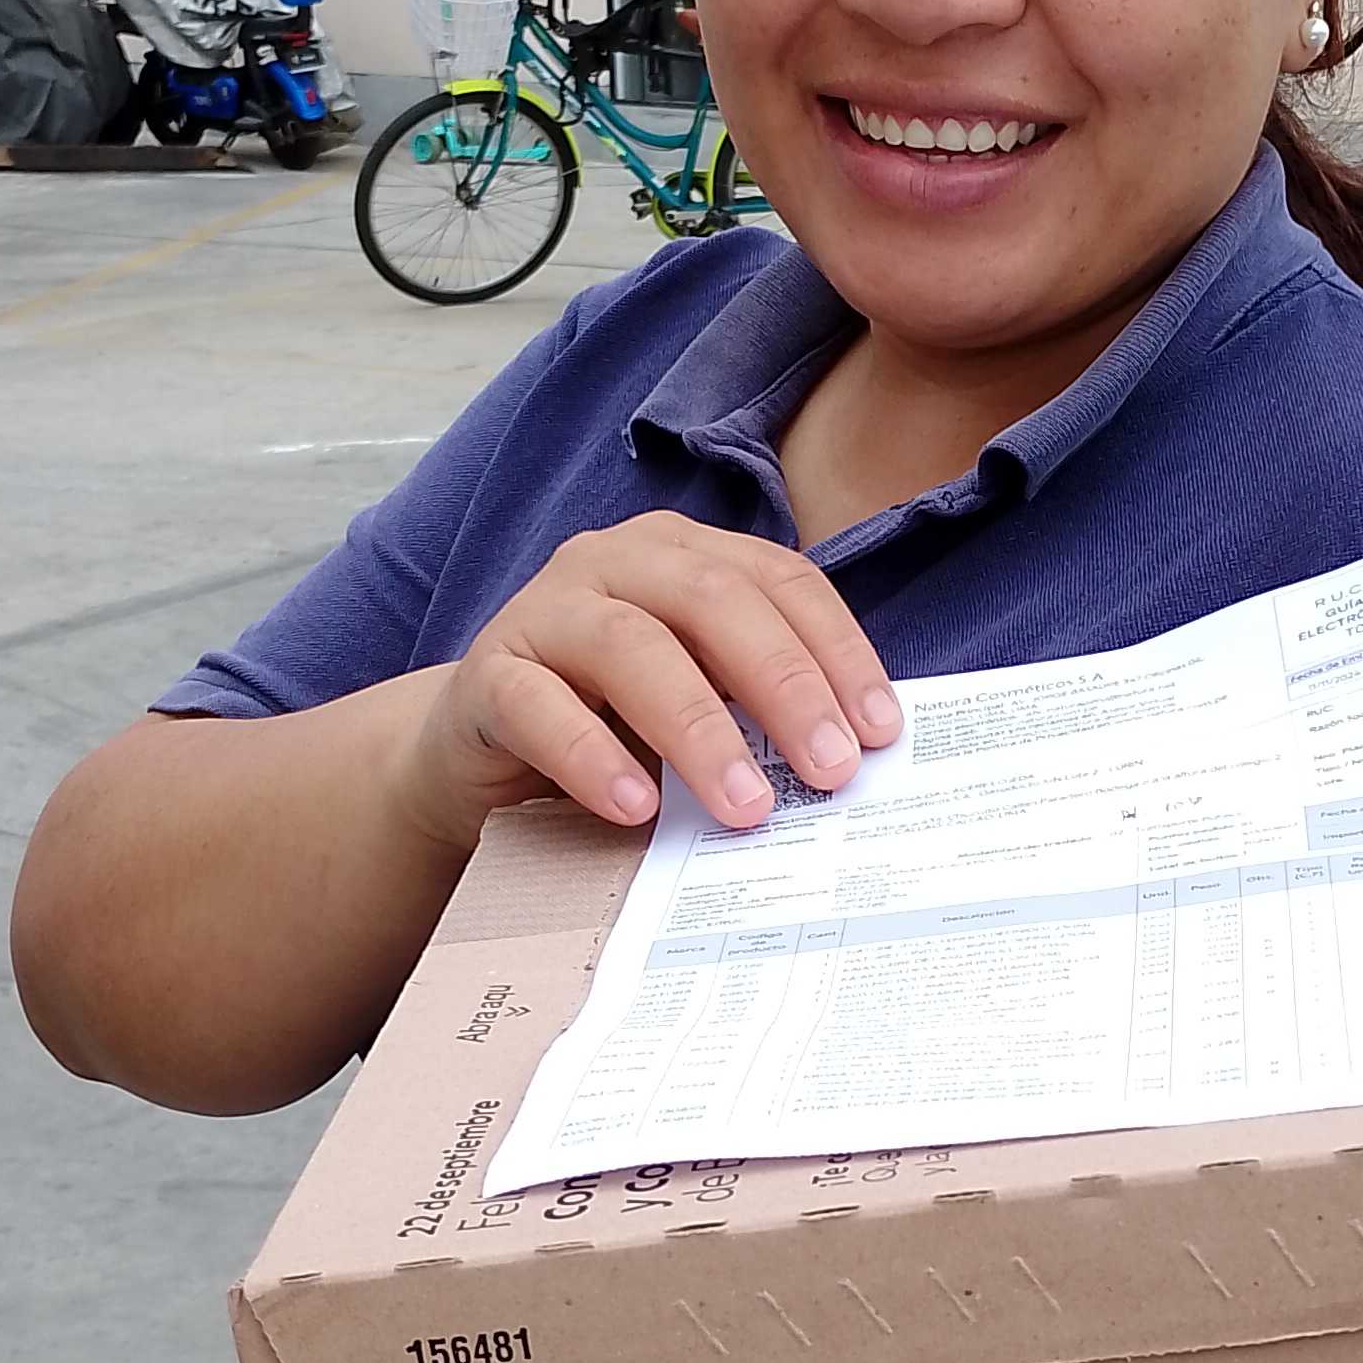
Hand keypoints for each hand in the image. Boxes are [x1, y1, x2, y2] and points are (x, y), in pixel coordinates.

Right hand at [392, 516, 900, 856]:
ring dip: (699, 730)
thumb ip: (761, 707)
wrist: (480, 754)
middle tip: (830, 768)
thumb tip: (857, 758)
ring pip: (631, 647)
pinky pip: (539, 707)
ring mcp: (544, 610)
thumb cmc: (611, 724)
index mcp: (684, 555)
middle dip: (783, 685)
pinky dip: (593, 758)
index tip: (882, 732)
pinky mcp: (487, 674)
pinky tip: (637, 808)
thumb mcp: (699, 699)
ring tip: (747, 806)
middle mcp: (615, 561)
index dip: (838, 650)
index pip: (779, 581)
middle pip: (712, 601)